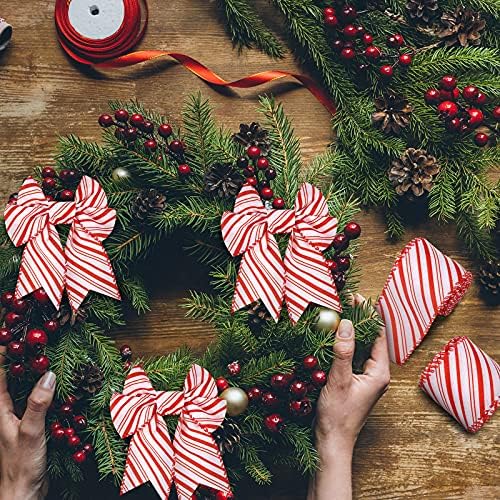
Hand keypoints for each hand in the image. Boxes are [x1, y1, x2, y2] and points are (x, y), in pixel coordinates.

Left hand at [0, 346, 55, 499]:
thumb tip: (49, 375)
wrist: (24, 492)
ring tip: (50, 360)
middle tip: (39, 344)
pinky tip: (59, 388)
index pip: (1, 374)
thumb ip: (38, 403)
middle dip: (23, 360)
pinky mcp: (31, 425)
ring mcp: (18, 418)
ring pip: (25, 389)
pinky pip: (37, 401)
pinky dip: (46, 391)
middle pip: (12, 378)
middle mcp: (7, 410)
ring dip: (36, 375)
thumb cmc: (20, 464)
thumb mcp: (30, 431)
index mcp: (0, 409)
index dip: (6, 355)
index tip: (18, 338)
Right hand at [308, 294, 389, 499]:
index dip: (367, 313)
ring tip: (337, 312)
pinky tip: (331, 336)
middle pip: (370, 338)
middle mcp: (376, 374)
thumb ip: (343, 351)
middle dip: (358, 319)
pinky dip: (343, 344)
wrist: (332, 442)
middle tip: (344, 300)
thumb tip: (346, 323)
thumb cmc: (337, 416)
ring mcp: (366, 378)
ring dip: (350, 330)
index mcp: (379, 372)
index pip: (377, 334)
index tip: (354, 296)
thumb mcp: (338, 380)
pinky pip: (352, 356)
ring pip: (360, 347)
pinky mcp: (354, 382)